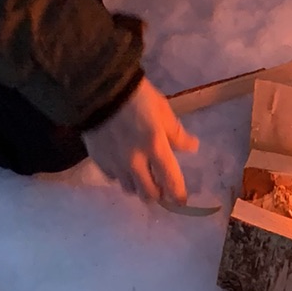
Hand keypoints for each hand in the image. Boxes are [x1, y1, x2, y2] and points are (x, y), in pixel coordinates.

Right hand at [83, 77, 198, 202]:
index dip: (178, 194)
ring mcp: (115, 163)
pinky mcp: (99, 161)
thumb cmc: (137, 97)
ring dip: (138, 186)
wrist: (99, 90)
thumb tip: (192, 147)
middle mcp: (135, 162)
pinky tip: (123, 165)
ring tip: (141, 177)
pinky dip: (121, 176)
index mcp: (155, 147)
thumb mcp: (162, 110)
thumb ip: (176, 133)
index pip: (170, 180)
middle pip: (148, 193)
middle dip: (157, 194)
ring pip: (129, 189)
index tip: (181, 200)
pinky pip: (113, 177)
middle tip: (160, 188)